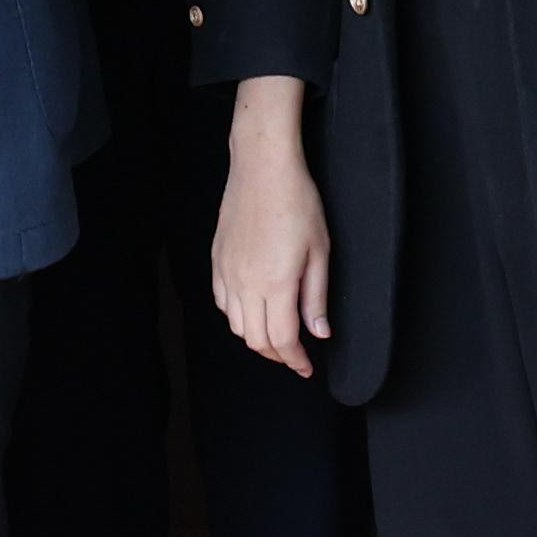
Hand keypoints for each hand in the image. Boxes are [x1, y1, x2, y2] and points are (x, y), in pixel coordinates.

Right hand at [211, 90, 332, 374]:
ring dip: (256, 338)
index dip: (295, 360)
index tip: (306, 367)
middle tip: (295, 355)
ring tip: (276, 335)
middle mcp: (246, 284)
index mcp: (275, 284)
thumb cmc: (297, 204)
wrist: (263, 169)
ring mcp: (227, 272)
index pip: (282, 340)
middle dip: (277, 355)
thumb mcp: (319, 252)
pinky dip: (237, 316)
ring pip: (236, 325)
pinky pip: (222, 302)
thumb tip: (318, 332)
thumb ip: (316, 297)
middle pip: (255, 340)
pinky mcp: (217, 260)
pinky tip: (253, 310)